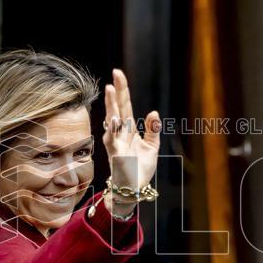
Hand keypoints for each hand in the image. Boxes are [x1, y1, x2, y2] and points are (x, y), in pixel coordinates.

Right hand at [101, 69, 159, 215]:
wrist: (133, 188)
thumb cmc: (140, 168)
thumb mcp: (152, 146)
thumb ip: (152, 129)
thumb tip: (153, 112)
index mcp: (128, 129)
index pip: (125, 105)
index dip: (122, 90)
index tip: (118, 73)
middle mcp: (120, 133)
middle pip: (118, 107)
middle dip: (116, 91)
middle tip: (115, 73)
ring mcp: (115, 142)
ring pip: (112, 120)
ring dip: (111, 105)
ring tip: (110, 90)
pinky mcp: (115, 154)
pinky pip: (113, 139)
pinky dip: (113, 129)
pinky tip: (113, 118)